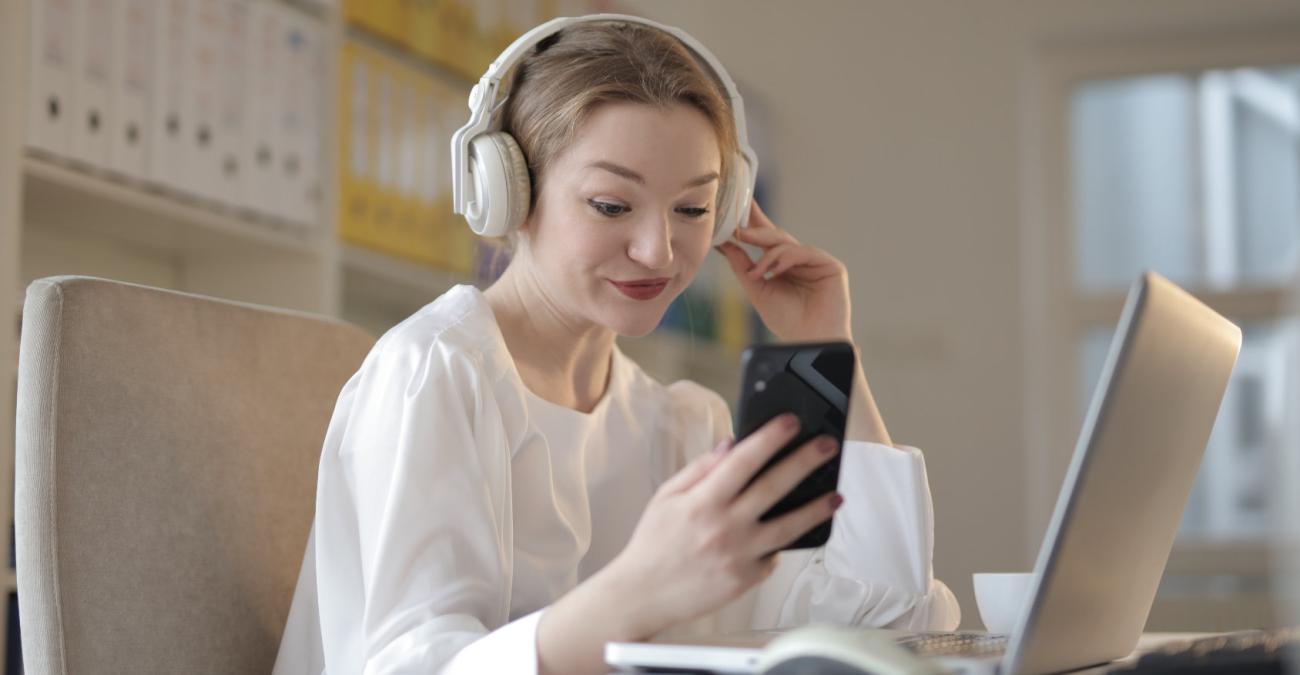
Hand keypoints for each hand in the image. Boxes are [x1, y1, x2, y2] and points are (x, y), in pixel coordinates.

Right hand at [606, 414, 844, 635]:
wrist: (644, 594)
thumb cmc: (653, 543)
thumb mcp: (666, 497)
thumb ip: (700, 469)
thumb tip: (732, 445)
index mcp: (702, 502)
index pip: (743, 461)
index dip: (770, 438)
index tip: (790, 423)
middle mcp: (724, 528)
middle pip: (774, 487)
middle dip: (805, 461)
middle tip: (826, 446)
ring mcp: (739, 556)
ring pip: (788, 527)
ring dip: (815, 509)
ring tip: (834, 495)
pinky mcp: (746, 579)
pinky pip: (772, 556)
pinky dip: (781, 543)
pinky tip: (791, 531)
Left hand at [716, 202, 852, 342]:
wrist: (808, 344)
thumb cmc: (786, 321)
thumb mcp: (757, 289)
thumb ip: (742, 265)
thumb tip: (723, 244)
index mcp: (783, 265)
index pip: (766, 238)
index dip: (753, 221)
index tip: (737, 205)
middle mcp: (800, 259)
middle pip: (776, 236)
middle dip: (755, 230)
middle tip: (737, 229)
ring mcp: (816, 262)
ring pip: (787, 243)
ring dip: (768, 254)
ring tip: (756, 271)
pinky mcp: (831, 267)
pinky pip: (804, 252)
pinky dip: (786, 259)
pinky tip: (774, 270)